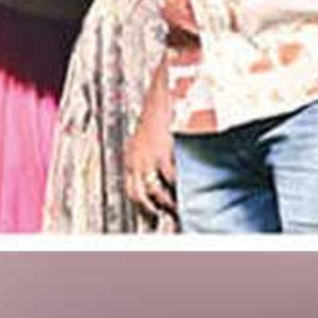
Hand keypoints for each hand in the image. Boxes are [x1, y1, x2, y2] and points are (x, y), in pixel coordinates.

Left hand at [123, 103, 177, 220]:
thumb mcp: (144, 140)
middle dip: (150, 209)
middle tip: (162, 217)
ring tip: (178, 208)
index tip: (150, 215)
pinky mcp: (162, 154)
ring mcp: (147, 158)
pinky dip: (178, 186)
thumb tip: (156, 175)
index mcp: (131, 158)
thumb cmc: (156, 119)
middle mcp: (136, 160)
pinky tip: (186, 190)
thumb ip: (147, 158)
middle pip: (138, 195)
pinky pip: (170, 178)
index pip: (131, 190)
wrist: (160, 100)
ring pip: (155, 191)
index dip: (140, 206)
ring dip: (167, 202)